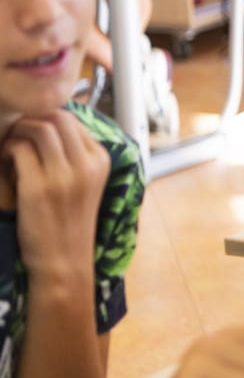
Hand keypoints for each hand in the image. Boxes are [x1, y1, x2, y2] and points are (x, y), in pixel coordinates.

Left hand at [2, 110, 109, 281]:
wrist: (64, 260)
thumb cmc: (69, 222)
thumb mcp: (86, 185)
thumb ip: (77, 157)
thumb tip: (50, 126)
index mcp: (101, 161)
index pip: (74, 120)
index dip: (48, 118)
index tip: (34, 131)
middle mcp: (86, 165)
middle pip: (58, 117)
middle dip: (33, 119)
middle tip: (19, 133)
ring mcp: (64, 177)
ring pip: (39, 128)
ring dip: (19, 131)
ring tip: (12, 147)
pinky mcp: (39, 188)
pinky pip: (20, 150)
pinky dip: (8, 149)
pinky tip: (6, 161)